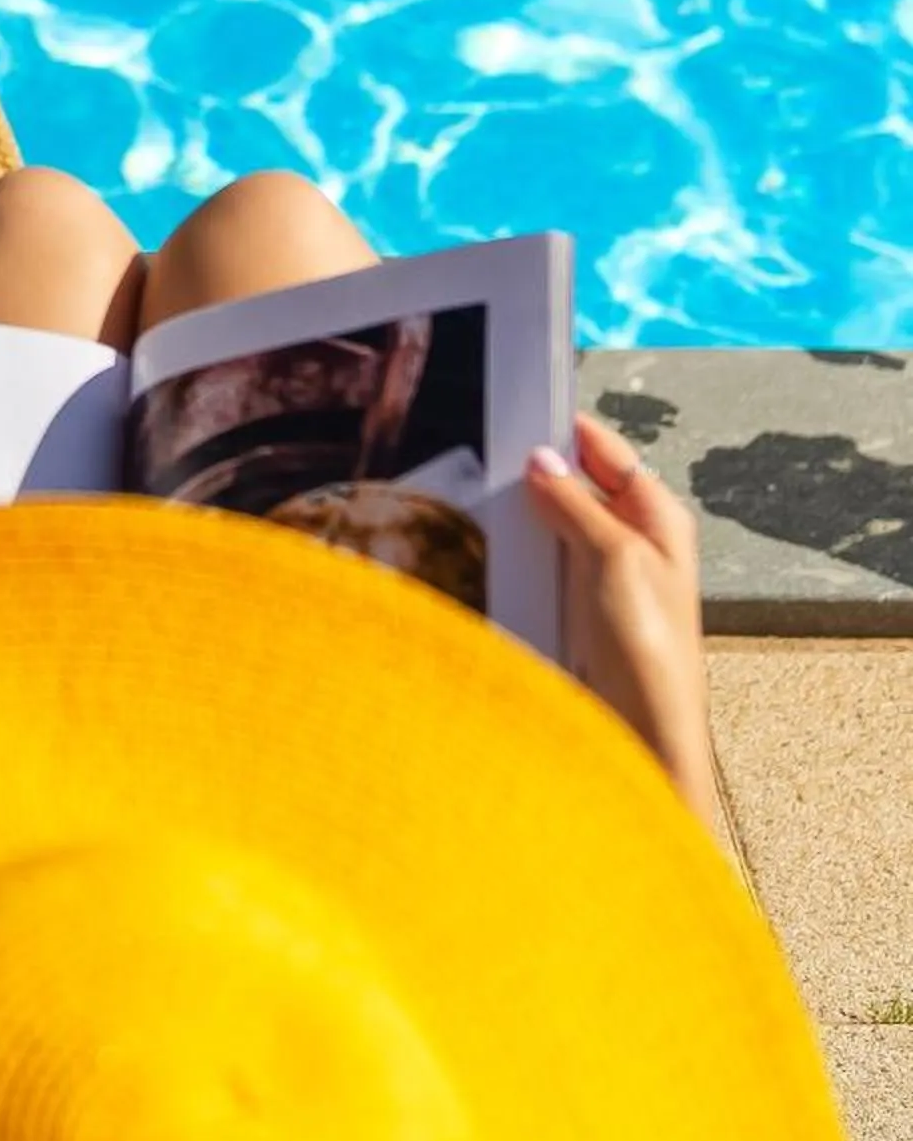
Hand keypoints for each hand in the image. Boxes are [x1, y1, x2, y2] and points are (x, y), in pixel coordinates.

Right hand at [525, 413, 718, 829]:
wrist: (641, 733)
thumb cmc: (649, 650)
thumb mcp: (614, 557)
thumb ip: (576, 504)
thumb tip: (542, 463)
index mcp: (657, 516)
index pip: (606, 450)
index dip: (567, 429)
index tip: (522, 407)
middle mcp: (632, 541)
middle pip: (574, 486)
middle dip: (535, 474)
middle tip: (489, 457)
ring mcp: (600, 577)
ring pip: (551, 527)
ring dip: (521, 520)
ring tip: (482, 504)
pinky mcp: (575, 610)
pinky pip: (539, 568)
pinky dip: (516, 559)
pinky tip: (489, 555)